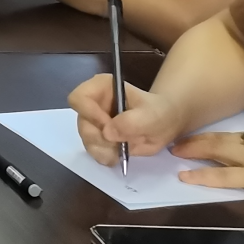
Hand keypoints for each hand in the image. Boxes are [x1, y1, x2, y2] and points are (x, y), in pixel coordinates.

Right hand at [67, 75, 186, 164]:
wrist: (164, 123)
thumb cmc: (157, 112)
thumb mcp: (149, 116)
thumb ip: (129, 122)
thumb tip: (107, 133)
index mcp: (101, 88)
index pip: (79, 98)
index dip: (89, 114)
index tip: (107, 126)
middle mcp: (92, 103)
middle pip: (82, 122)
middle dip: (100, 137)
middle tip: (120, 142)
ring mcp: (93, 121)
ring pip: (86, 139)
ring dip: (104, 149)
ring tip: (122, 149)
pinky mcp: (97, 137)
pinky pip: (93, 150)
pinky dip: (105, 156)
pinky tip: (118, 155)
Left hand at [169, 130, 243, 210]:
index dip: (224, 138)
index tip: (210, 138)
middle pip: (225, 138)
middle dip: (201, 139)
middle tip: (180, 139)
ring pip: (219, 151)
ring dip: (195, 150)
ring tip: (176, 151)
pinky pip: (224, 176)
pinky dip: (203, 176)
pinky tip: (186, 176)